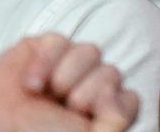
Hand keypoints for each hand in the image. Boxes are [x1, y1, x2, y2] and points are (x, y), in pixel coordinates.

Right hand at [0, 34, 139, 131]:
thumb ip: (118, 118)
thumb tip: (119, 92)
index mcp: (99, 114)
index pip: (128, 95)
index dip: (111, 103)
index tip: (87, 116)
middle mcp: (85, 90)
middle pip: (111, 71)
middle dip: (87, 91)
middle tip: (65, 107)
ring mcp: (64, 68)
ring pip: (91, 51)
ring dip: (67, 76)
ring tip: (47, 96)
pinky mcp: (41, 49)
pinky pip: (60, 40)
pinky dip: (45, 62)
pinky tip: (31, 84)